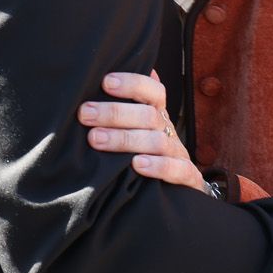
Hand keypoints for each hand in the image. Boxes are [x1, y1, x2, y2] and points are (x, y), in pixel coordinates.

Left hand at [79, 71, 205, 192]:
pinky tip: (136, 165)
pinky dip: (159, 166)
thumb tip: (94, 83)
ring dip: (125, 139)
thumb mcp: (132, 130)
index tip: (105, 82)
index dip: (132, 83)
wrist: (174, 190)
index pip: (152, 90)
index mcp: (157, 114)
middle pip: (148, 115)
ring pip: (157, 141)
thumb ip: (118, 111)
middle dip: (115, 112)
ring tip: (95, 139)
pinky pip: (179, 170)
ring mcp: (178, 153)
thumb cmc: (142, 153)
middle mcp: (168, 130)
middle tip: (85, 113)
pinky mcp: (188, 178)